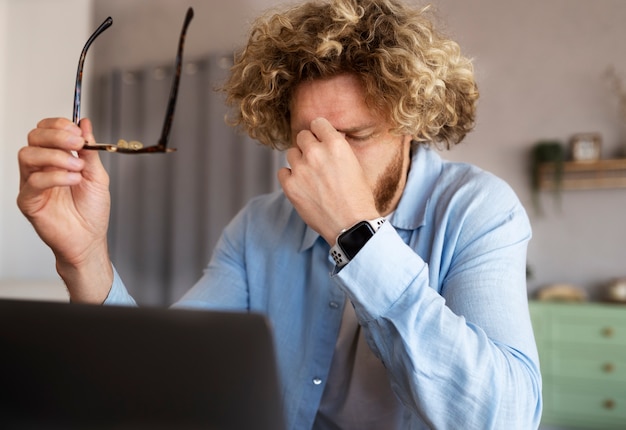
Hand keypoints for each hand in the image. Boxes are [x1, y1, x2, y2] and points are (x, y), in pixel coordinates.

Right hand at [17, 118, 112, 302]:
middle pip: (34, 137)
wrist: (89, 239)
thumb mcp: (97, 175)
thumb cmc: (91, 211)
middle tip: (77, 144)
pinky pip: (33, 180)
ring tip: (77, 167)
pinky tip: (72, 180)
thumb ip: (90, 150)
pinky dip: (55, 176)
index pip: (46, 130)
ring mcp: (32, 183)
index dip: (59, 125)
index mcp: (56, 158)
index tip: (78, 132)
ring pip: (28, 154)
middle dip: (57, 136)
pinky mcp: (28, 200)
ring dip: (56, 156)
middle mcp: (41, 167)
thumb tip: (85, 123)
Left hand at [277, 117, 379, 244]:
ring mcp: (301, 169)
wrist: (351, 225)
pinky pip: (283, 172)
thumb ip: (338, 149)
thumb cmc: (357, 197)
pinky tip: (302, 185)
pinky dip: (290, 177)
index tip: (321, 140)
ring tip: (310, 176)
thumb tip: (329, 137)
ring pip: (291, 153)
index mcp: (335, 144)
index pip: (318, 123)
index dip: (320, 132)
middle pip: (302, 137)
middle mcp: (316, 153)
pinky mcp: (290, 186)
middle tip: (316, 160)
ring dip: (299, 161)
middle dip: (308, 146)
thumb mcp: (354, 165)